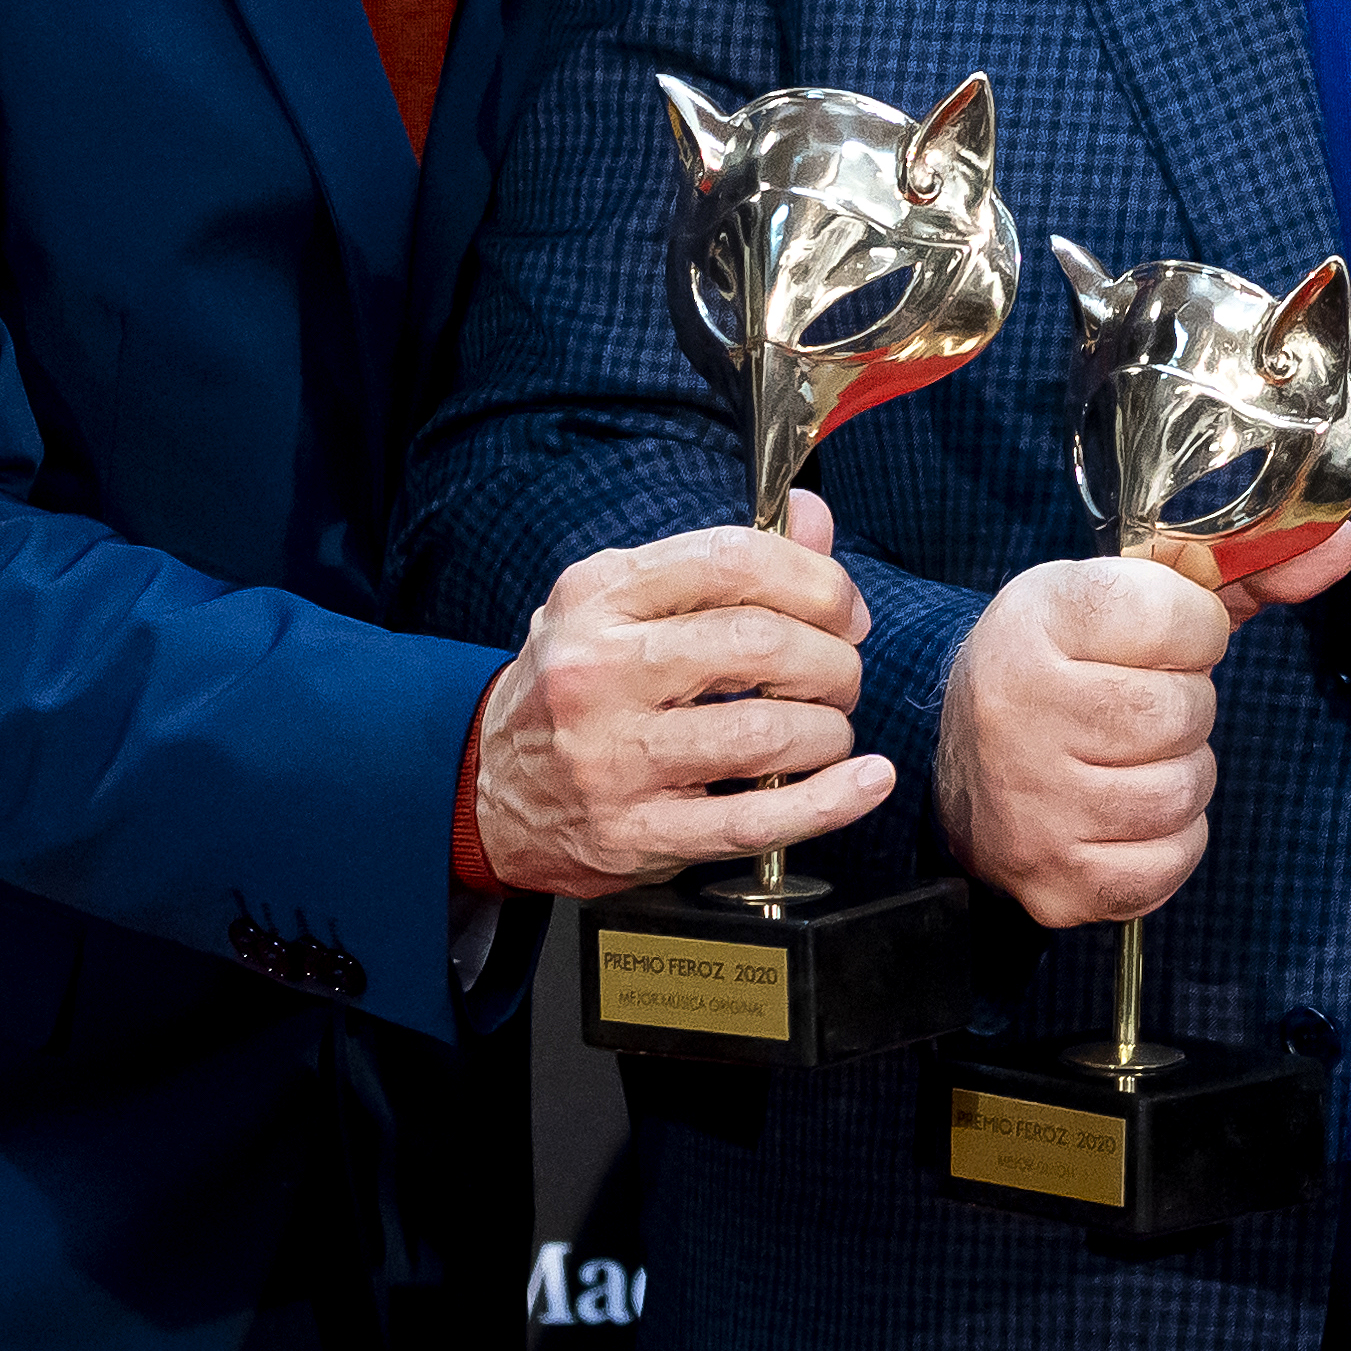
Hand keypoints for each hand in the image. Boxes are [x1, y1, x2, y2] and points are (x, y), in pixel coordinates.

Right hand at [467, 495, 882, 900]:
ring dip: (828, 730)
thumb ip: (723, 561)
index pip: (733, 559)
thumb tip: (813, 518)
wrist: (486, 787)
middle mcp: (597, 671)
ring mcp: (611, 757)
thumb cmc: (579, 684)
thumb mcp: (625, 603)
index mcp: (599, 595)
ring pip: (764, 732)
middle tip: (840, 677)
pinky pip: (755, 820)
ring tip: (826, 731)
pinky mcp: (633, 832)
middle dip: (833, 661)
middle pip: (760, 646)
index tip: (844, 611)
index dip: (816, 581)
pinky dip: (830, 801)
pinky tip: (864, 782)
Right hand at [934, 526, 1350, 928]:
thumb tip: (1342, 546)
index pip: (1177, 617)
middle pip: (1183, 711)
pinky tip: (1127, 813)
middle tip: (1142, 705)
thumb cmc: (1067, 666)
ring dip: (1180, 774)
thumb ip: (1239, 572)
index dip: (1194, 630)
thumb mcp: (1130, 595)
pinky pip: (1169, 863)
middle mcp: (1019, 710)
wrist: (961, 763)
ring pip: (1182, 791)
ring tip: (1132, 756)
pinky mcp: (1053, 880)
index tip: (1166, 638)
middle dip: (1186, 707)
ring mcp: (1032, 805)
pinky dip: (1170, 840)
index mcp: (1038, 619)